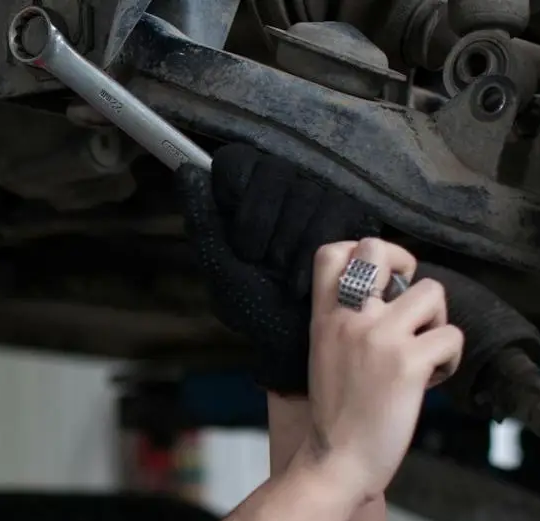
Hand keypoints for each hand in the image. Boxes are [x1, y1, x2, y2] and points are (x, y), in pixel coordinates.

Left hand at [176, 145, 383, 396]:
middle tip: (261, 262)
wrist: (296, 340)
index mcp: (244, 197)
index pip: (236, 162)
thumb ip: (202, 220)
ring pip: (305, 192)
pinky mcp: (352, 213)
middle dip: (262, 226)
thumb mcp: (221, 267)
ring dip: (287, 244)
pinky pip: (333, 212)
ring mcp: (319, 196)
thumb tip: (187, 171)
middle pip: (273, 172)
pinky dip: (311, 253)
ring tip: (283, 273)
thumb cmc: (255, 306)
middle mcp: (282, 188)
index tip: (238, 238)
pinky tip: (302, 280)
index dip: (236, 199)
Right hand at [301, 238, 464, 500]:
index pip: (333, 252)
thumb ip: (347, 323)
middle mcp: (350, 319)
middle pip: (379, 250)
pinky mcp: (409, 363)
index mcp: (324, 318)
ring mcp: (380, 338)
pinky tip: (430, 381)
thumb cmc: (336, 415)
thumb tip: (390, 298)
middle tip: (411, 307)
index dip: (366, 251)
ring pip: (433, 291)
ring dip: (437, 322)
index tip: (383, 279)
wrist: (337, 461)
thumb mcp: (326, 356)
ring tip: (423, 353)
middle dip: (407, 269)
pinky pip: (452, 336)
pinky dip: (450, 360)